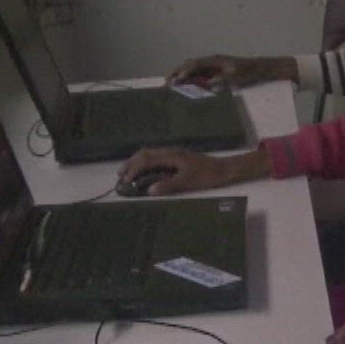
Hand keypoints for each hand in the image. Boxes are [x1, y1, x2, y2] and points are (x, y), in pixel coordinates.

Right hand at [117, 147, 266, 195]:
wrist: (224, 169)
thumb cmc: (207, 175)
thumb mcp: (188, 182)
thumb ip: (168, 186)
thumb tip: (149, 191)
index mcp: (171, 156)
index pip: (146, 160)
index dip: (134, 170)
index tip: (125, 180)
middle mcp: (170, 152)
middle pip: (145, 153)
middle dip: (131, 163)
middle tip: (120, 175)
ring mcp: (174, 154)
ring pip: (150, 154)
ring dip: (137, 162)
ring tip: (128, 172)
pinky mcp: (177, 158)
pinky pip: (156, 157)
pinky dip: (146, 163)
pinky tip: (145, 171)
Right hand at [165, 55, 295, 89]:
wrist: (260, 68)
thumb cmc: (249, 72)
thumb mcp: (237, 77)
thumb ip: (223, 79)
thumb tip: (209, 82)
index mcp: (215, 60)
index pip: (195, 64)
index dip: (184, 71)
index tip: (175, 79)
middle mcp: (212, 60)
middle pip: (190, 64)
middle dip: (177, 71)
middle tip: (166, 82)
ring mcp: (213, 65)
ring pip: (193, 67)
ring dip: (182, 74)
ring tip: (172, 83)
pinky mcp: (216, 70)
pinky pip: (199, 72)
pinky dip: (190, 77)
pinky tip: (186, 84)